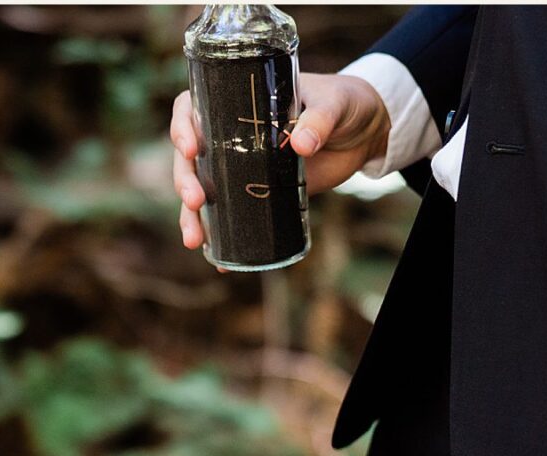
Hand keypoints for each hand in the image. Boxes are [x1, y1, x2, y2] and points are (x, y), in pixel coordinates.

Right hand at [169, 73, 391, 250]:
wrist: (365, 132)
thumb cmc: (344, 102)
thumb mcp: (334, 103)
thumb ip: (320, 119)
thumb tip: (302, 145)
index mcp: (236, 103)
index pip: (191, 108)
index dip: (181, 126)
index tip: (190, 148)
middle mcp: (230, 137)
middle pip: (189, 158)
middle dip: (185, 181)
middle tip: (195, 200)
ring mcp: (241, 169)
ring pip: (203, 191)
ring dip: (192, 217)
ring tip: (194, 240)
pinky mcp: (259, 196)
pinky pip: (232, 218)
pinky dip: (222, 241)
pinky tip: (218, 262)